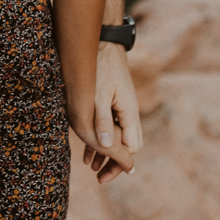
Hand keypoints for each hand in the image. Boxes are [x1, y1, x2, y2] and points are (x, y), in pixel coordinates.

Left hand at [83, 42, 142, 182]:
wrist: (103, 42)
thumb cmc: (100, 67)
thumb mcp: (99, 94)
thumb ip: (103, 120)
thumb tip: (107, 148)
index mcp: (130, 112)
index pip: (131, 147)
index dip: (119, 162)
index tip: (105, 175)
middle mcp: (130, 111)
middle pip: (127, 145)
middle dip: (113, 162)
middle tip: (99, 177)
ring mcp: (122, 106)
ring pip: (117, 136)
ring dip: (105, 152)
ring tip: (90, 167)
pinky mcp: (113, 100)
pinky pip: (110, 125)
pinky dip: (101, 138)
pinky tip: (88, 147)